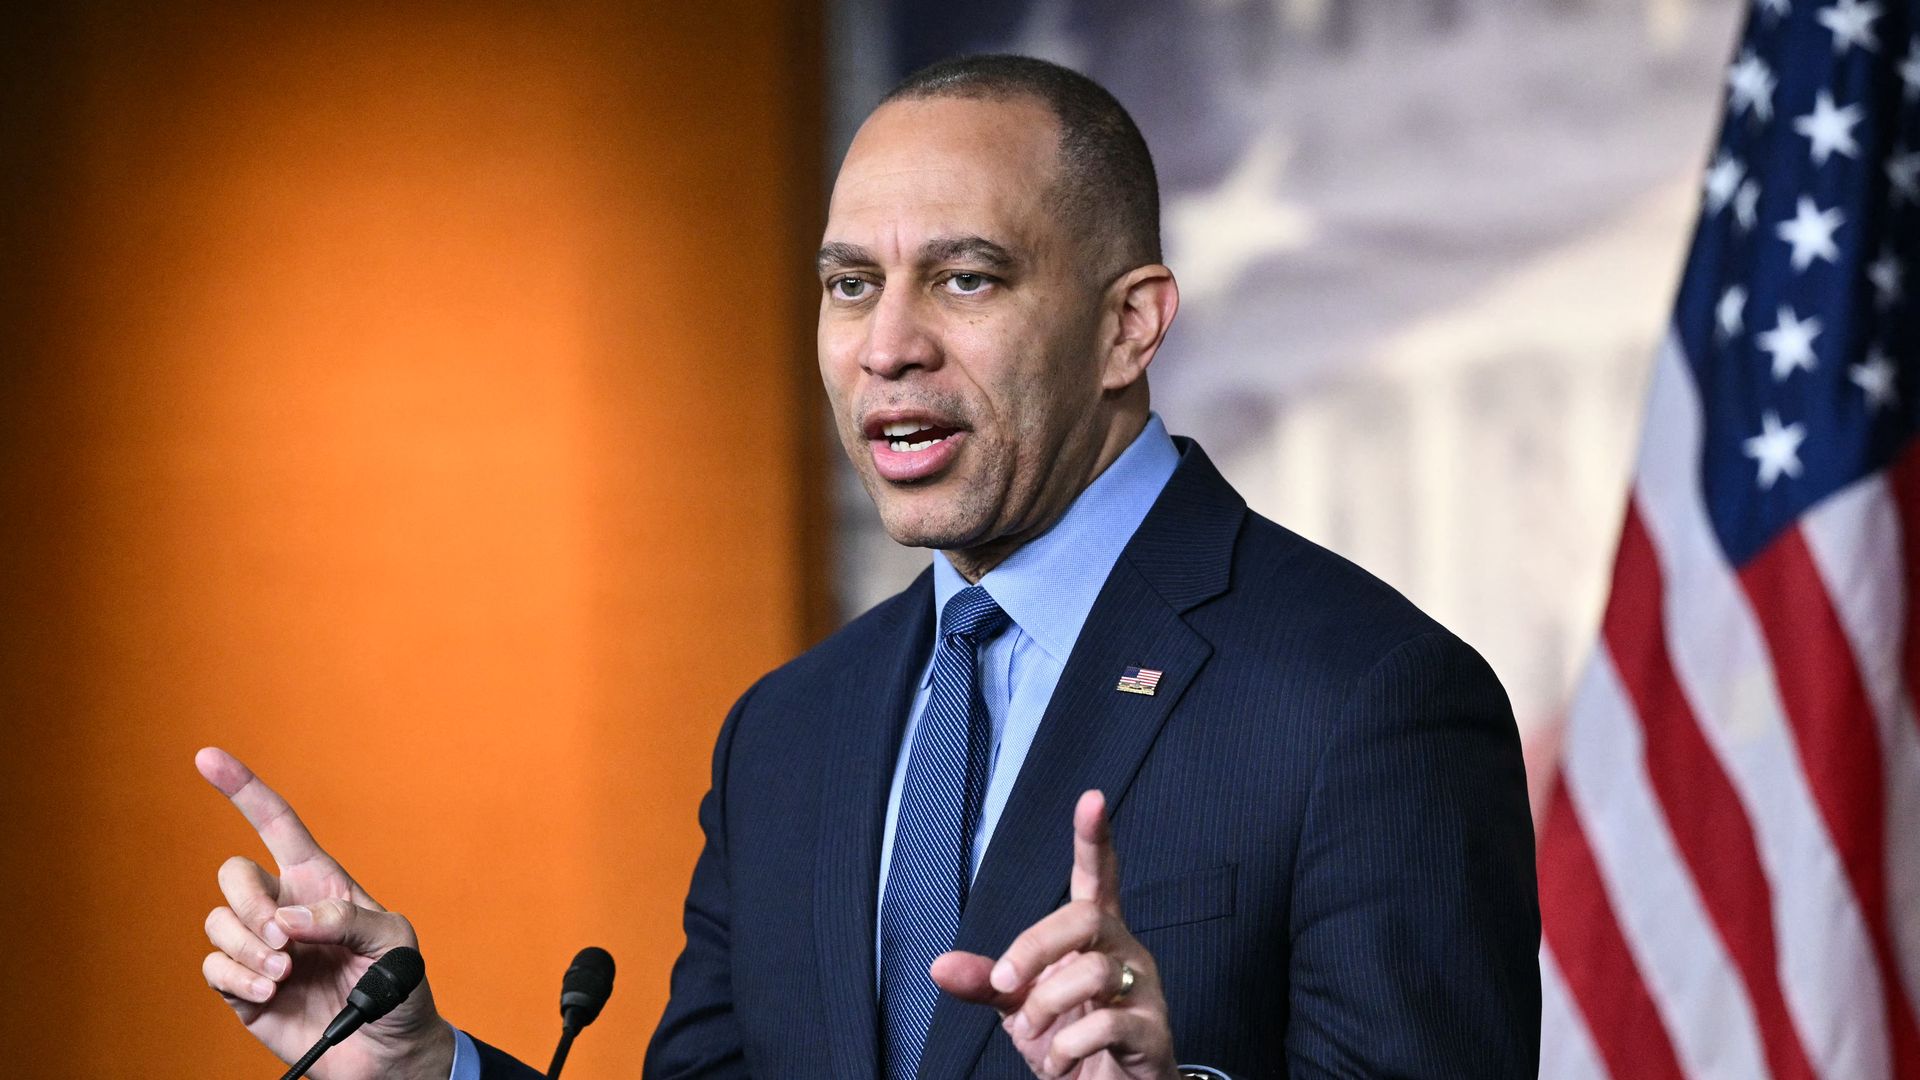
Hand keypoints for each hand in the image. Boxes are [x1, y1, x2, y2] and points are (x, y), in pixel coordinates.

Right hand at [196, 747, 452, 1079]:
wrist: (389, 1052)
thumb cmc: (400, 988)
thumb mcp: (394, 941)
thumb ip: (347, 919)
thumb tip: (287, 921)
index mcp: (320, 882)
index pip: (276, 824)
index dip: (244, 789)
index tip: (207, 757)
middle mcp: (283, 908)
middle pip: (232, 874)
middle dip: (250, 904)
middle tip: (283, 942)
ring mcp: (260, 948)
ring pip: (217, 922)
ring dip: (246, 948)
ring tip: (285, 974)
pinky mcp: (243, 989)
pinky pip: (214, 968)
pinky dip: (237, 979)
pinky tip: (270, 993)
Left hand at [930, 790, 1177, 1079]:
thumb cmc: (1070, 1041)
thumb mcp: (1019, 1007)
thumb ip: (986, 982)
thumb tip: (938, 966)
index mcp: (1092, 937)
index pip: (1098, 875)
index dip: (1094, 838)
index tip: (1091, 798)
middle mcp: (1123, 951)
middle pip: (1086, 918)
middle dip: (1036, 946)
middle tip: (1006, 983)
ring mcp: (1143, 988)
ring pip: (1094, 972)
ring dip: (1046, 1006)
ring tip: (1033, 1034)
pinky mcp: (1152, 1031)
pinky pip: (1107, 1024)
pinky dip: (1067, 1047)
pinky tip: (1059, 1061)